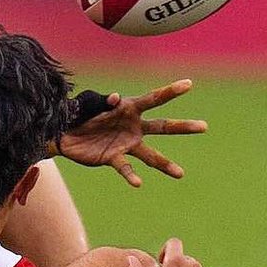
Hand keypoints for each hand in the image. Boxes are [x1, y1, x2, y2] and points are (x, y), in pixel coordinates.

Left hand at [57, 80, 206, 187]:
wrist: (62, 134)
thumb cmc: (77, 113)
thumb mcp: (87, 103)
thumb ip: (100, 101)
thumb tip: (117, 98)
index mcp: (128, 108)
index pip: (153, 99)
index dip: (170, 91)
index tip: (189, 84)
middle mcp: (133, 127)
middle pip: (162, 126)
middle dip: (183, 126)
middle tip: (204, 126)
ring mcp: (126, 144)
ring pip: (151, 155)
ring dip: (165, 164)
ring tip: (180, 174)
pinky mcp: (114, 158)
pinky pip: (125, 168)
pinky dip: (131, 175)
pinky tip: (138, 183)